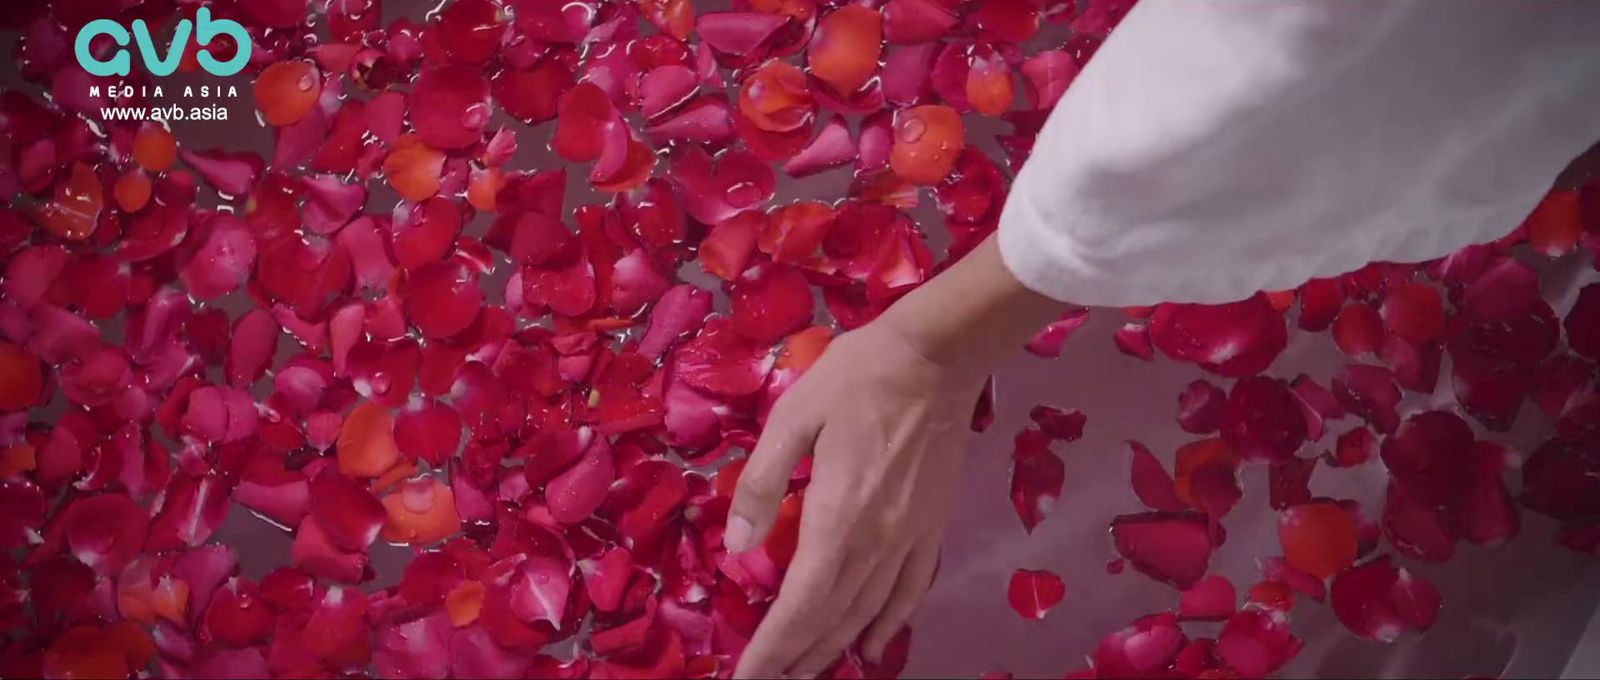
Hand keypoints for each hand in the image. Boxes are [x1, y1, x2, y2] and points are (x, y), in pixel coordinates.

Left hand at [727, 320, 981, 677]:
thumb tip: (735, 547)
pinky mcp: (931, 527)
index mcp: (836, 517)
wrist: (937, 356)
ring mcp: (909, 538)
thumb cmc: (857, 377)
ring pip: (868, 613)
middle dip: (796, 657)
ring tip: (806, 673)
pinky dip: (889, 625)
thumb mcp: (793, 417)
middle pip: (831, 618)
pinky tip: (873, 646)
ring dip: (834, 648)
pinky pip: (909, 591)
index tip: (747, 678)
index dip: (771, 648)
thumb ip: (760, 484)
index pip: (799, 604)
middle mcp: (875, 541)